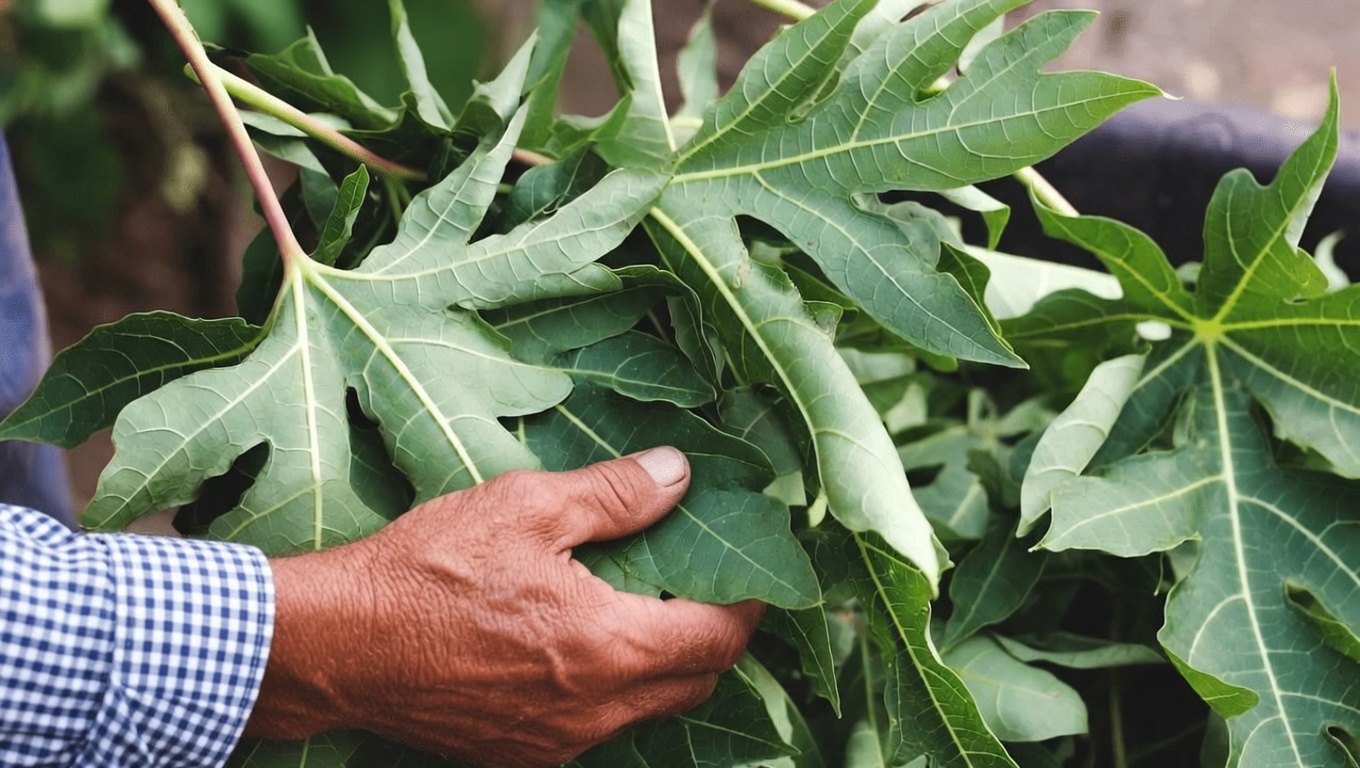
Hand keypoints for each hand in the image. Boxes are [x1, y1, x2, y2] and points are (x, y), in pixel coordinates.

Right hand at [244, 447, 763, 765]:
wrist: (338, 645)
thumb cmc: (428, 570)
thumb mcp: (526, 506)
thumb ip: (615, 494)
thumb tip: (678, 474)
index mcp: (610, 646)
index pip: (718, 637)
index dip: (747, 605)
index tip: (753, 575)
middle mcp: (595, 710)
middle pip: (695, 681)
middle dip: (712, 637)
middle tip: (699, 587)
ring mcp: (556, 742)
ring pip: (647, 711)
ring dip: (662, 667)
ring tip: (640, 611)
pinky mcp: (519, 755)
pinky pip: (595, 728)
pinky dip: (611, 692)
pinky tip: (580, 647)